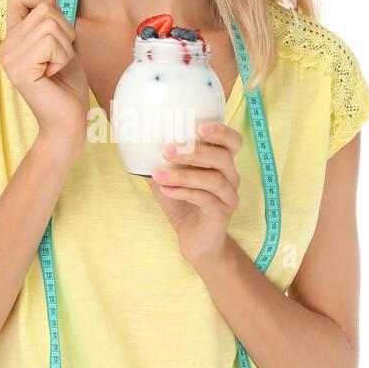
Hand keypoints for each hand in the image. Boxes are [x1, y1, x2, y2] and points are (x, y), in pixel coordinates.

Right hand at [0, 0, 89, 150]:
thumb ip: (54, 21)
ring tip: (57, 67)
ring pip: (50, 23)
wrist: (67, 121)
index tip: (55, 19)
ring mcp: (10, 58)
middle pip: (44, 7)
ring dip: (65, 46)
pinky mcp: (20, 69)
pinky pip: (50, 42)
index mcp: (14, 38)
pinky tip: (53, 75)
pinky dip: (63, 57)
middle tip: (60, 56)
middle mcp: (7, 46)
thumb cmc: (67, 85)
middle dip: (65, 29)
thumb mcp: (62, 44)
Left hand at [146, 121, 242, 269]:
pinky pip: (206, 199)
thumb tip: (135, 141)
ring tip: (158, 174)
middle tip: (168, 150)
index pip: (233, 142)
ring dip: (183, 175)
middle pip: (222, 158)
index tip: (199, 127)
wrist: (194, 240)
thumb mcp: (169, 178)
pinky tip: (166, 190)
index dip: (222, 132)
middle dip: (194, 152)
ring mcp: (229, 197)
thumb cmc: (183, 204)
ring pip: (213, 179)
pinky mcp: (222, 215)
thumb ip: (159, 160)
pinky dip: (184, 192)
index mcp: (223, 163)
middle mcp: (231, 178)